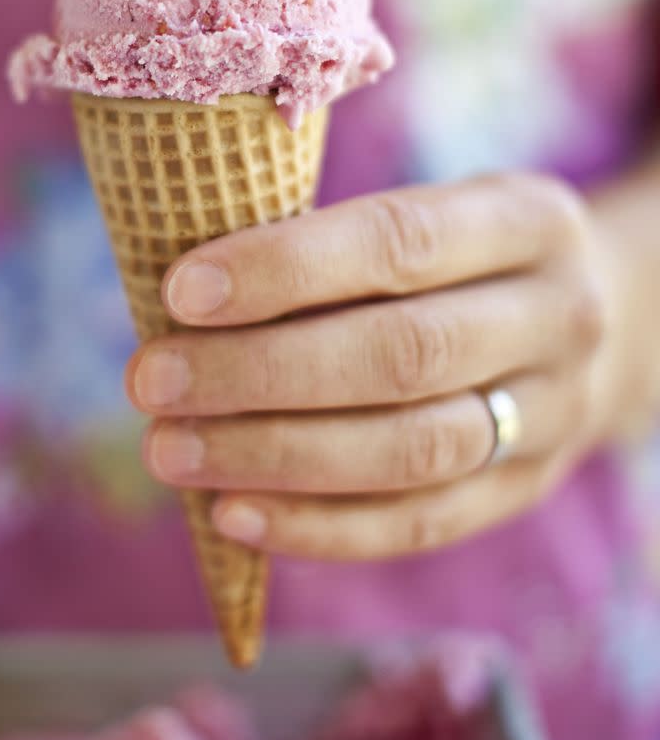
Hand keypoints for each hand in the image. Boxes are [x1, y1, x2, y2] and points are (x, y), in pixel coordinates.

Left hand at [125, 173, 613, 559]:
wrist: (588, 321)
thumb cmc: (458, 256)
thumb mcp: (428, 213)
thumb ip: (331, 246)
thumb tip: (181, 302)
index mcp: (527, 219)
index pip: (399, 241)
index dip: (285, 269)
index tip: (180, 291)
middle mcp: (557, 317)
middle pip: (402, 354)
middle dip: (259, 372)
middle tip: (151, 382)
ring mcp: (553, 413)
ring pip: (411, 449)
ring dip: (275, 456)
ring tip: (171, 451)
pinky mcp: (525, 490)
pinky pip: (420, 522)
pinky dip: (320, 526)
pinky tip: (234, 514)